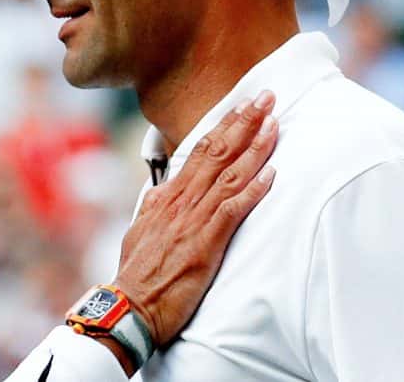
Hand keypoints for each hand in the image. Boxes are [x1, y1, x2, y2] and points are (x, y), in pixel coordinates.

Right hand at [115, 91, 278, 357]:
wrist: (129, 305)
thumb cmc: (137, 274)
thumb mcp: (140, 230)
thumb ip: (154, 207)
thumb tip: (161, 190)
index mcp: (167, 196)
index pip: (200, 151)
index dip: (225, 126)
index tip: (242, 105)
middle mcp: (181, 201)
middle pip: (217, 152)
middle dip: (244, 122)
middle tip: (266, 97)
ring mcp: (192, 220)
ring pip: (228, 175)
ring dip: (254, 147)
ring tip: (274, 124)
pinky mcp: (204, 243)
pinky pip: (232, 210)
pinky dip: (253, 190)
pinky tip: (271, 175)